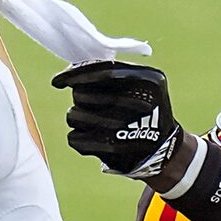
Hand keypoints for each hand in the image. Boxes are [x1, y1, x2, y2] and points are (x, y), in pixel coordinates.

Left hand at [51, 60, 182, 177]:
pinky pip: (74, 137)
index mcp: (148, 80)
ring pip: (73, 115)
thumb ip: (115, 72)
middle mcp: (136, 103)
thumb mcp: (144, 82)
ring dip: (77, 116)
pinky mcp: (111, 150)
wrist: (163, 147)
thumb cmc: (145, 108)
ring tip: (92, 119)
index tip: (56, 81)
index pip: (103, 72)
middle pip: (82, 94)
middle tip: (88, 101)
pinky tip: (91, 136)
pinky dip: (79, 136)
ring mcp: (123, 129)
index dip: (76, 73)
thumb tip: (72, 70)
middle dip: (80, 96)